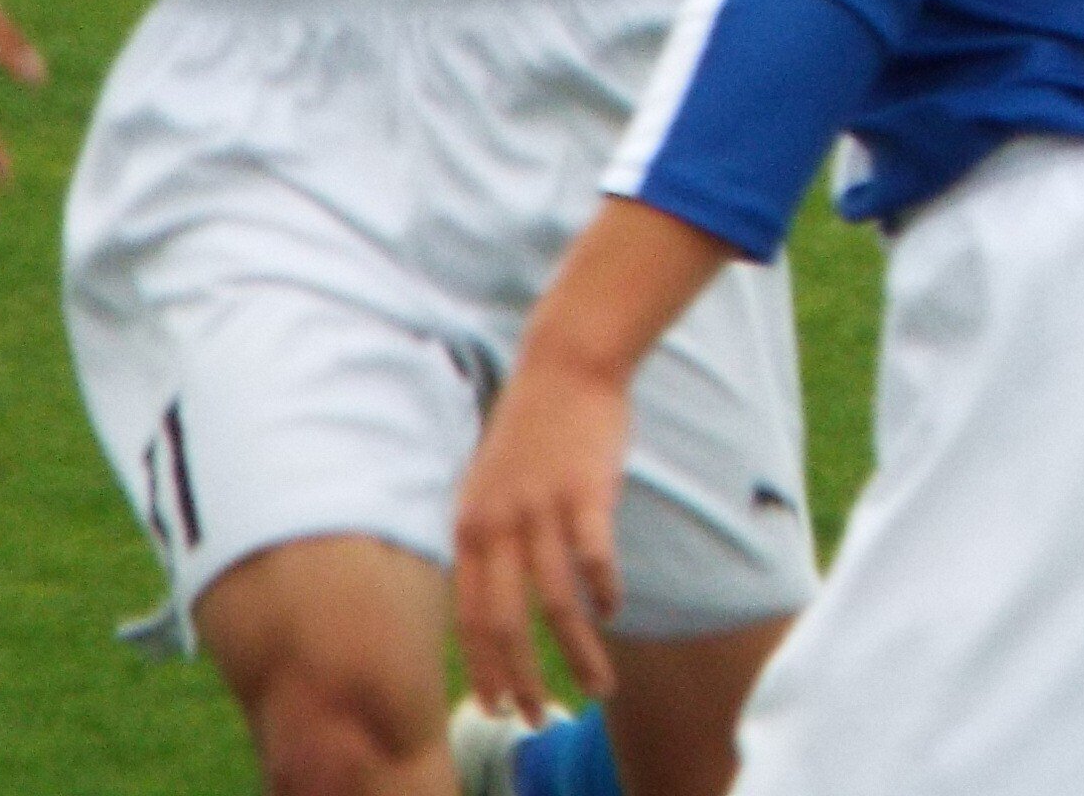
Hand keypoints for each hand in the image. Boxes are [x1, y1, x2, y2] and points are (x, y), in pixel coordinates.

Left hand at [451, 349, 631, 713]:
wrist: (566, 363)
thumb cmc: (535, 426)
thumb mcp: (490, 486)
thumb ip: (489, 538)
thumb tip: (495, 593)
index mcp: (471, 529)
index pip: (468, 620)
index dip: (482, 669)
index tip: (493, 709)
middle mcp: (498, 527)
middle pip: (504, 626)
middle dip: (521, 681)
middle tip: (538, 719)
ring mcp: (541, 510)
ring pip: (556, 605)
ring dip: (578, 655)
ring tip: (600, 688)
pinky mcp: (585, 492)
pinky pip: (594, 560)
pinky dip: (606, 592)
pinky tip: (615, 610)